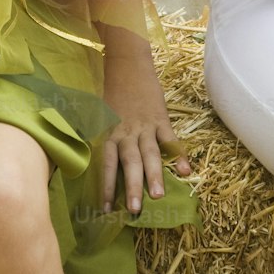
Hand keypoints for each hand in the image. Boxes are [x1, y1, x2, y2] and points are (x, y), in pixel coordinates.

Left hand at [101, 43, 191, 214]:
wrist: (127, 63)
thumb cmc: (110, 92)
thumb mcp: (98, 115)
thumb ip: (99, 138)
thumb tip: (88, 164)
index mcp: (109, 132)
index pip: (106, 163)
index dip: (106, 186)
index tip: (105, 210)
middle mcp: (126, 132)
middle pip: (129, 162)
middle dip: (132, 186)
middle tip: (135, 209)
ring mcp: (145, 126)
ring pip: (150, 153)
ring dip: (154, 175)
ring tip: (158, 196)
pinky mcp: (160, 118)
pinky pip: (170, 139)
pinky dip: (178, 154)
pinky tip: (185, 171)